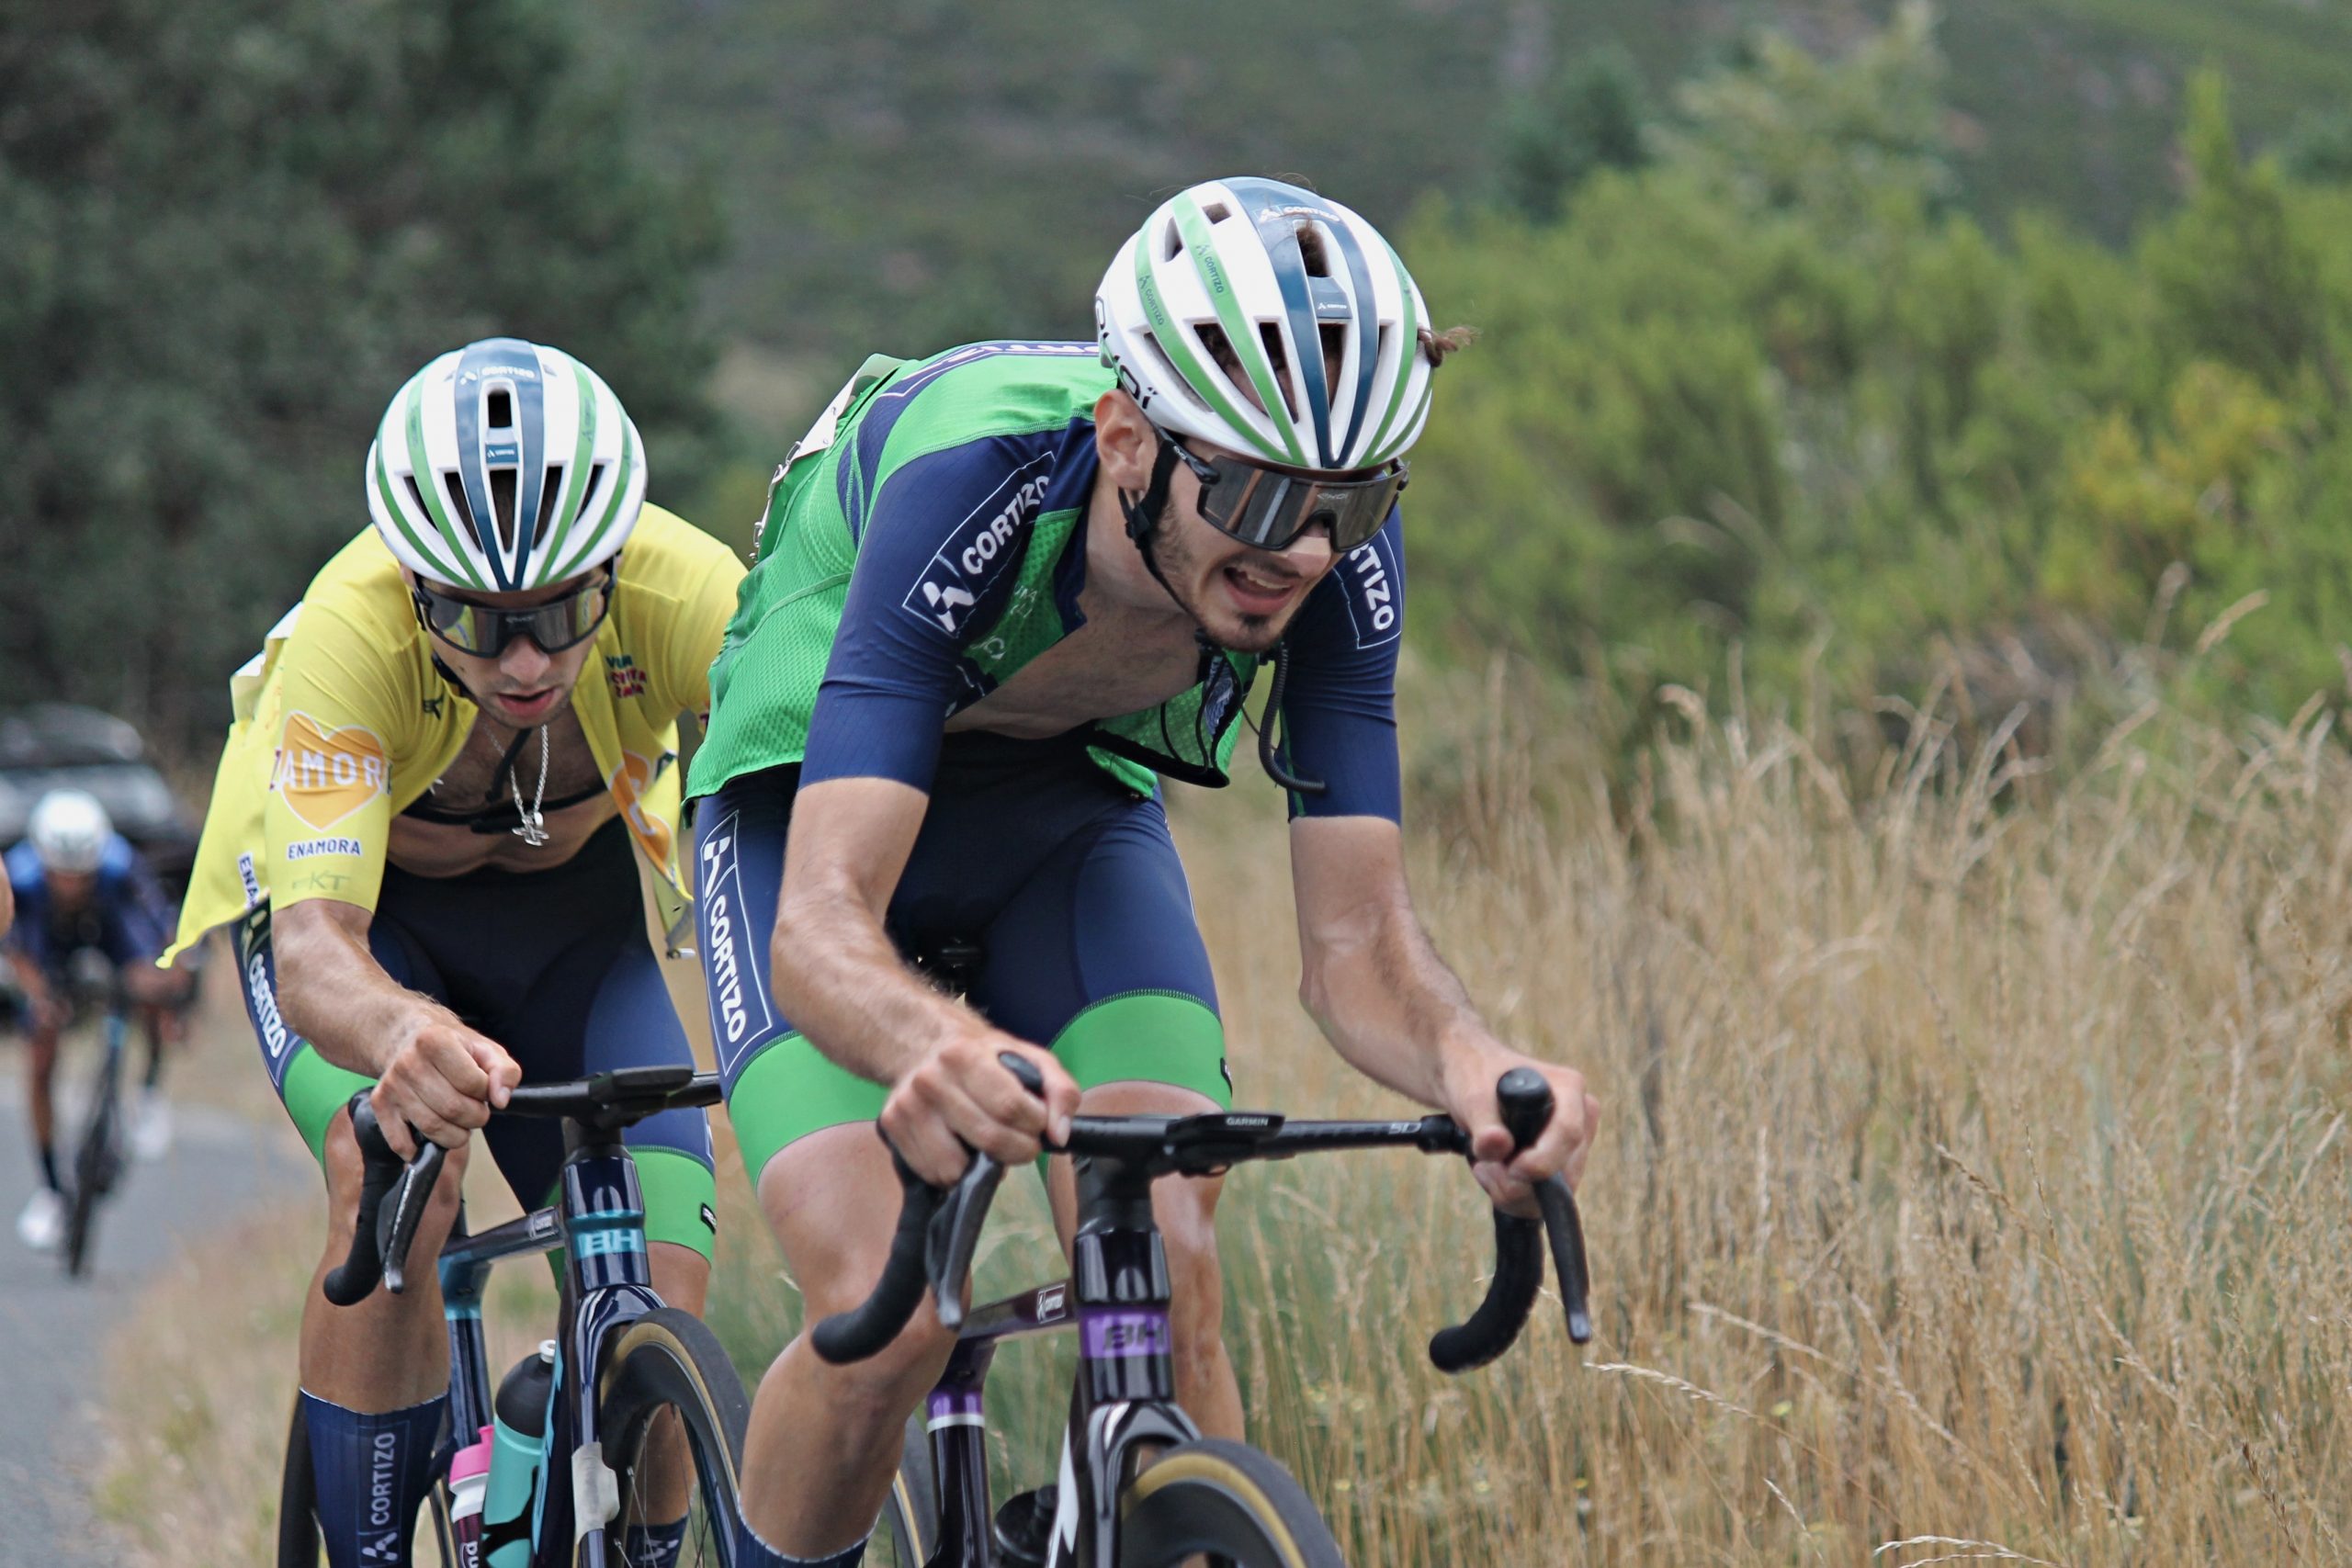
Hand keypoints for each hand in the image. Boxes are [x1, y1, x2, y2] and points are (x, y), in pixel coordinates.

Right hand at [368, 1014, 521, 1157]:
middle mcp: (408, 1063)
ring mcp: (392, 1086)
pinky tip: (433, 1133)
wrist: (407, 1039)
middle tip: (475, 1109)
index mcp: (435, 1041)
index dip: (486, 1093)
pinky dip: (421, 1149)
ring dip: (455, 1135)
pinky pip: (402, 1144)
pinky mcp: (380, 1105)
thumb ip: (505, 1072)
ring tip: (458, 1120)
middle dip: (475, 1117)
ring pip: (432, 1129)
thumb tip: (501, 1100)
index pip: (474, 1084)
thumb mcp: (486, 1049)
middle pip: (454, 1109)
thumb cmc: (452, 1048)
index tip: (483, 1090)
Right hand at [879, 1032, 1079, 1185]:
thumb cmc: (983, 1056)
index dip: (1033, 1125)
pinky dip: (955, 1171)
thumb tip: (1059, 1136)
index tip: (1036, 1123)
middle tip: (1021, 1142)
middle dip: (1017, 1150)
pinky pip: (933, 1173)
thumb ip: (1060, 1091)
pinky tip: (961, 1148)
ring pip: (956, 1167)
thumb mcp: (1030, 1058)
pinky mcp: (892, 1128)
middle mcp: (930, 1080)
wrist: (922, 1045)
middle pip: (987, 1139)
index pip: (1009, 1107)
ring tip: (987, 1144)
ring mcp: (907, 1107)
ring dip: (981, 1167)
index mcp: (965, 1055)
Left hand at [1450, 1052, 1597, 1215]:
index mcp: (1568, 1088)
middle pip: (1567, 1171)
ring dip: (1514, 1191)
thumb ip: (1484, 1123)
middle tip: (1484, 1166)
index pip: (1569, 1134)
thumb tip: (1498, 1145)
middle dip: (1522, 1182)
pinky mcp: (1557, 1165)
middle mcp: (1578, 1117)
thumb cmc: (1473, 1076)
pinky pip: (1543, 1198)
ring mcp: (1570, 1144)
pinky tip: (1493, 1172)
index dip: (1542, 1160)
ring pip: (1556, 1192)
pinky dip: (1514, 1196)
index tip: (1510, 1169)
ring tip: (1485, 1166)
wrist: (1465, 1079)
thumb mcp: (1472, 1095)